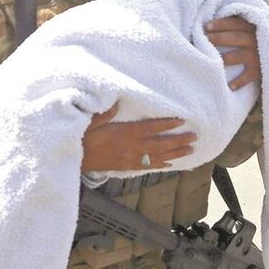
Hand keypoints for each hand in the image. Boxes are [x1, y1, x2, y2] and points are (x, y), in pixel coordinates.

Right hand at [81, 104, 195, 171]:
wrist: (73, 159)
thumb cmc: (82, 137)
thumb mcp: (91, 121)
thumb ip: (106, 113)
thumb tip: (118, 101)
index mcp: (124, 133)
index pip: (150, 128)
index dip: (167, 124)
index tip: (182, 121)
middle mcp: (130, 147)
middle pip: (159, 144)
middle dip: (178, 140)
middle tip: (194, 137)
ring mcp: (129, 159)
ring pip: (157, 156)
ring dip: (175, 153)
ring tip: (190, 150)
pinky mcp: (125, 167)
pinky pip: (147, 166)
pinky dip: (161, 165)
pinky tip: (171, 163)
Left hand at [205, 17, 260, 90]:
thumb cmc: (260, 39)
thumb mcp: (255, 27)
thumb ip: (240, 24)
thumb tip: (214, 22)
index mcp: (253, 27)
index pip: (235, 23)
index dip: (220, 24)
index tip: (206, 26)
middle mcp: (255, 40)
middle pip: (234, 38)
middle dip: (217, 38)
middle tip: (203, 39)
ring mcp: (258, 56)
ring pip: (237, 56)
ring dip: (223, 58)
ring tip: (210, 60)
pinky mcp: (261, 70)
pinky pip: (247, 76)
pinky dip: (239, 81)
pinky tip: (229, 85)